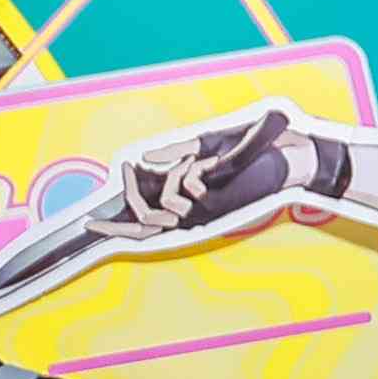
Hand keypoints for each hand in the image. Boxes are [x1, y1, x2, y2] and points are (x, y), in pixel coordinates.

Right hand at [109, 108, 327, 245]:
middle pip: (145, 220)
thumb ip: (176, 157)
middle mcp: (193, 217)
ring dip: (177, 172)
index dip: (115, 229)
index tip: (89, 226)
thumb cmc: (252, 153)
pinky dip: (194, 168)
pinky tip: (212, 164)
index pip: (144, 225)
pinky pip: (185, 185)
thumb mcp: (208, 150)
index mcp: (187, 207)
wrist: (289, 157)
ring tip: (201, 161)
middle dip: (130, 194)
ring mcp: (205, 214)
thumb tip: (146, 161)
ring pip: (165, 198)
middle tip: (123, 172)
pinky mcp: (217, 206)